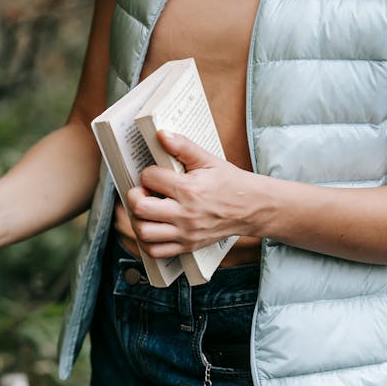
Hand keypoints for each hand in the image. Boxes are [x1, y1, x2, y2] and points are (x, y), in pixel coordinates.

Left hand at [126, 131, 258, 258]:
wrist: (251, 208)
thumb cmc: (229, 183)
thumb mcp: (208, 160)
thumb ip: (183, 146)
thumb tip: (161, 134)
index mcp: (190, 189)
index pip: (150, 178)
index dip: (147, 173)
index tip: (154, 174)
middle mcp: (185, 214)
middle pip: (141, 208)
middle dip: (135, 197)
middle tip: (142, 192)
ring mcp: (185, 232)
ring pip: (144, 232)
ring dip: (138, 220)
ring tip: (146, 210)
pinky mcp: (187, 246)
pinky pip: (156, 251)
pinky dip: (146, 241)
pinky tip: (151, 228)